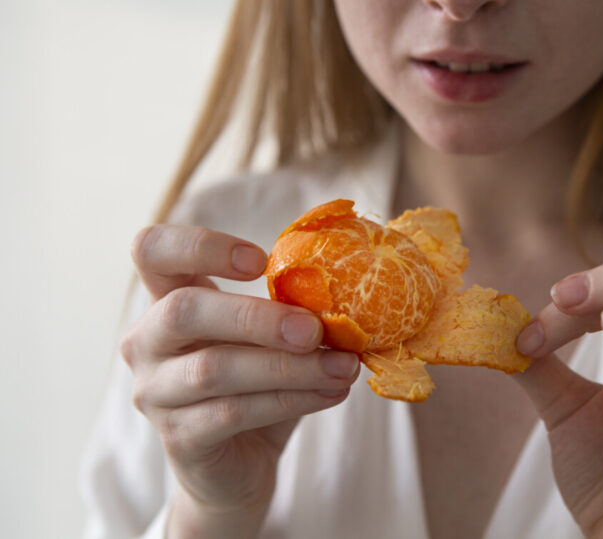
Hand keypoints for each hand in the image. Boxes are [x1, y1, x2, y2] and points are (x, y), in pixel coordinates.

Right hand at [121, 225, 359, 537]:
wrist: (240, 465)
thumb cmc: (257, 386)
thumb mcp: (270, 339)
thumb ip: (290, 313)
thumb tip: (347, 295)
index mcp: (166, 299)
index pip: (152, 251)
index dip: (200, 246)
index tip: (261, 261)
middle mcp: (146, 342)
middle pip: (183, 310)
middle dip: (257, 316)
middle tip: (315, 329)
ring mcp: (155, 392)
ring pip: (215, 368)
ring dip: (290, 366)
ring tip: (344, 367)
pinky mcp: (178, 438)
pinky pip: (234, 412)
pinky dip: (291, 400)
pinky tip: (331, 392)